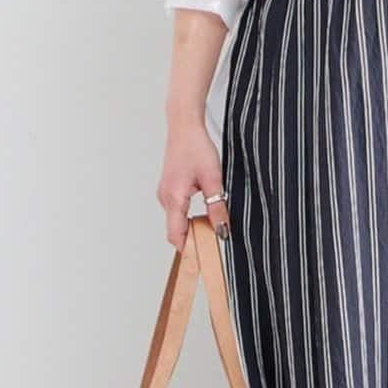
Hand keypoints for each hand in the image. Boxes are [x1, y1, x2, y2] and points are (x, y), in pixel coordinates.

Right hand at [158, 118, 230, 249]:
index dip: (189, 250)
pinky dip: (188, 216)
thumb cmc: (196, 147)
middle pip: (176, 230)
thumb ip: (217, 207)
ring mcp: (165, 194)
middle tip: (214, 243)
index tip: (202, 260)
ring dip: (192, 226)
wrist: (184, 127)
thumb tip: (222, 229)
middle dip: (193, 239)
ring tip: (212, 225)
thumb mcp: (214, 179)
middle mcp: (165, 198)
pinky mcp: (168, 189)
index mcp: (174, 198)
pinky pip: (177, 211)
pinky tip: (204, 211)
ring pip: (177, 221)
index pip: (177, 235)